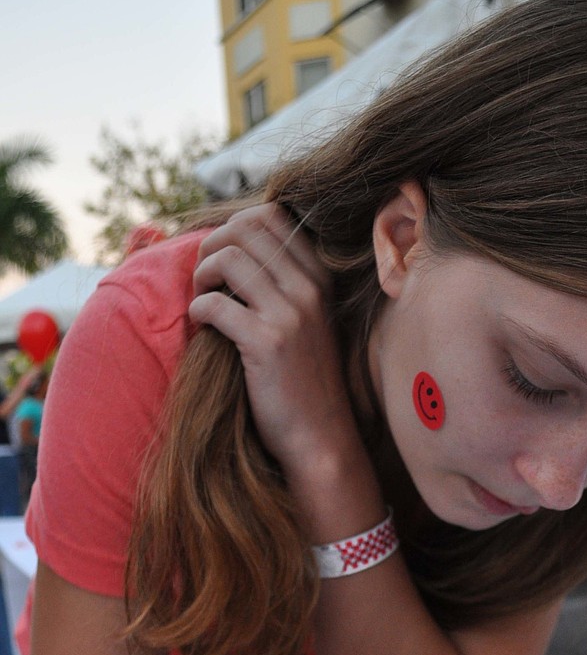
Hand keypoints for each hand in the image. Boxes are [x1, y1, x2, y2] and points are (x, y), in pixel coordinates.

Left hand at [188, 203, 353, 469]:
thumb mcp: (307, 325)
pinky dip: (199, 309)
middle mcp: (309, 290)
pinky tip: (202, 325)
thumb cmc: (304, 383)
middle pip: (246, 228)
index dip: (234, 227)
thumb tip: (234, 250)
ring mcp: (291, 315)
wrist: (320, 438)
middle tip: (204, 278)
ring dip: (202, 273)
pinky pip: (216, 303)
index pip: (272, 216)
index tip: (222, 258)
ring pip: (230, 257)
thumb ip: (284, 286)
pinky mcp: (267, 343)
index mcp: (319, 280)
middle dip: (212, 245)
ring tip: (202, 299)